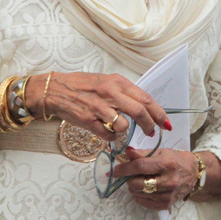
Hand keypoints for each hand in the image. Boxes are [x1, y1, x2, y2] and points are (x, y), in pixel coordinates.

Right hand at [40, 72, 169, 142]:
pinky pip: (107, 134)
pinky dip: (111, 137)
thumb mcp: (106, 82)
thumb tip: (143, 106)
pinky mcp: (88, 120)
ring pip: (123, 125)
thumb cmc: (82, 86)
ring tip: (120, 130)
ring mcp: (98, 107)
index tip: (165, 122)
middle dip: (149, 125)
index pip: (145, 98)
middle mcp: (110, 92)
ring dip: (125, 131)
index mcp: (117, 82)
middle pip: (139, 112)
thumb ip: (124, 92)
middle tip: (151, 132)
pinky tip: (106, 132)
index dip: (158, 112)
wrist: (55, 89)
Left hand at [114, 147, 200, 210]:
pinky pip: (145, 203)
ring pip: (140, 194)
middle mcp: (169, 181)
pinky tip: (144, 190)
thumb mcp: (161, 152)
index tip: (115, 170)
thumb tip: (125, 153)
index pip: (140, 167)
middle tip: (130, 175)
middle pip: (138, 184)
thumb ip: (142, 154)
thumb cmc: (176, 160)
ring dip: (134, 188)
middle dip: (129, 179)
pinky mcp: (167, 204)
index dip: (124, 169)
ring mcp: (168, 195)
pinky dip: (140, 196)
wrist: (194, 173)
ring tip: (140, 181)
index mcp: (167, 164)